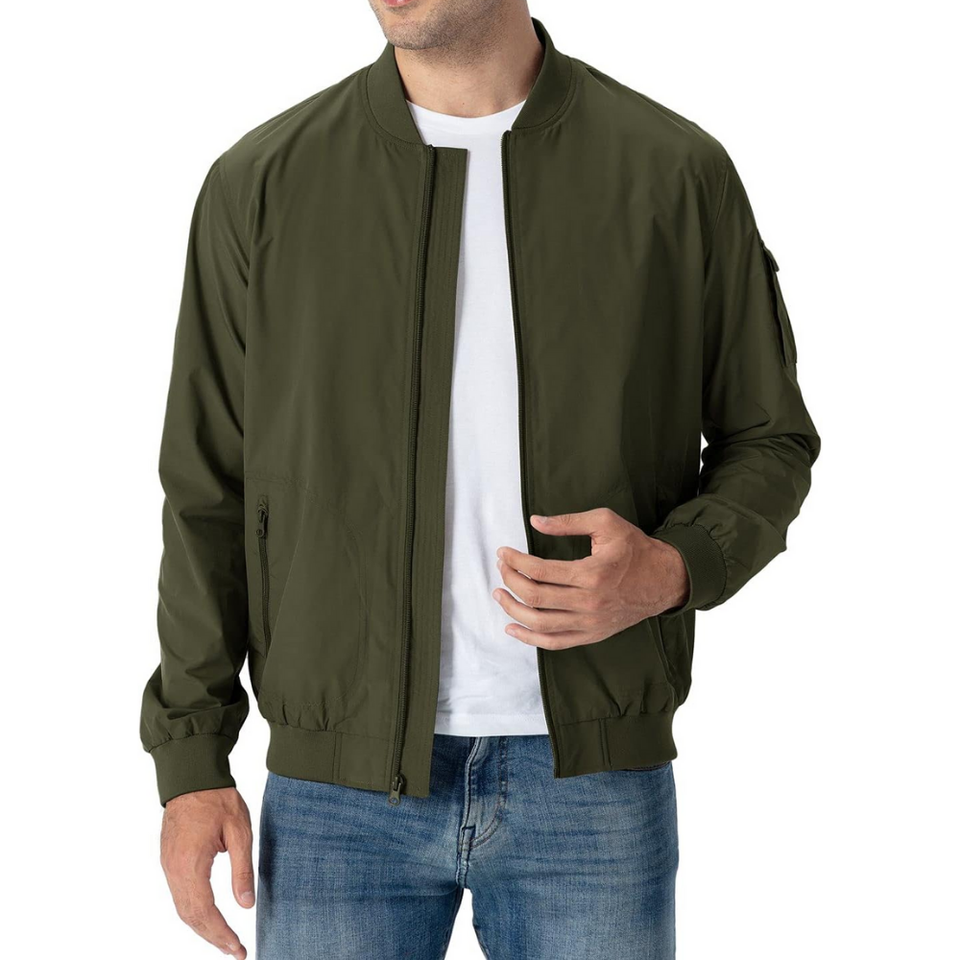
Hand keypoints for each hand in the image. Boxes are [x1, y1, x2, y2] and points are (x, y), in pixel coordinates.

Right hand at [160, 787, 253, 957]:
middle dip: (212, 937)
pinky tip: (209, 917)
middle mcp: (174, 869)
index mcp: (190, 864)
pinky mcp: (169, 860)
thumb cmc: (218, 798)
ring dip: (202, 928)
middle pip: (190, 916)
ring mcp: (168, 865)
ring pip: (182, 908)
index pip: (204, 912)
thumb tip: (247, 905)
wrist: (192, 775)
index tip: (237, 949)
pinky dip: (194, 912)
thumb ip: (242, 869)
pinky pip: (179, 895)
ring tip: (224, 940)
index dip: (221, 935)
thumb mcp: (239, 830)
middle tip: (234, 951)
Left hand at [493, 508, 689, 649]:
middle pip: (535, 597)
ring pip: (540, 623)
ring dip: (513, 609)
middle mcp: (589, 602)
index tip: (503, 552)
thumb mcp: (605, 523)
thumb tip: (535, 521)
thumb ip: (568, 521)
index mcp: (592, 573)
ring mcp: (590, 623)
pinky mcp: (592, 634)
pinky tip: (512, 627)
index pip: (540, 571)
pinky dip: (529, 639)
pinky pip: (554, 643)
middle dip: (510, 580)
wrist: (664, 580)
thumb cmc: (634, 548)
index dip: (515, 561)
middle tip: (501, 567)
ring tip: (499, 594)